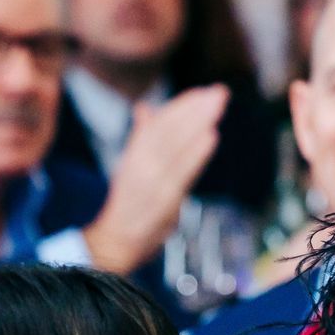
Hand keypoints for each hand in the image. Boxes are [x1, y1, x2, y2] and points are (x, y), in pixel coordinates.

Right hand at [83, 84, 227, 273]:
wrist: (115, 243)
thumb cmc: (128, 204)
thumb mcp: (131, 166)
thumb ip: (141, 137)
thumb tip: (144, 108)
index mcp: (135, 157)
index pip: (160, 125)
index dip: (181, 106)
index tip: (201, 91)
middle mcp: (142, 165)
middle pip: (171, 131)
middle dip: (196, 109)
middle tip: (219, 91)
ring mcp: (153, 182)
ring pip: (177, 145)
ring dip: (199, 122)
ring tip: (218, 104)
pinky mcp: (165, 199)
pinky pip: (181, 172)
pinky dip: (196, 153)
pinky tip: (211, 136)